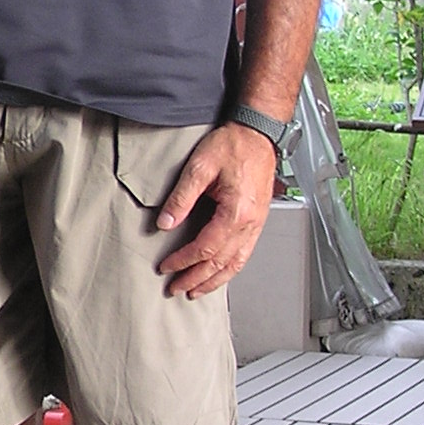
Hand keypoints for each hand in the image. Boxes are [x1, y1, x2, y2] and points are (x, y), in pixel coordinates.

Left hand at [155, 123, 276, 297]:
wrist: (257, 134)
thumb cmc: (233, 145)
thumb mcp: (200, 167)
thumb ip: (181, 198)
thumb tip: (165, 223)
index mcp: (236, 212)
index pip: (205, 248)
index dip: (183, 261)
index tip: (166, 267)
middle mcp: (250, 223)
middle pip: (221, 263)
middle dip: (196, 279)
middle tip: (176, 289)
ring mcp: (257, 224)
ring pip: (236, 263)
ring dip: (214, 280)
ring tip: (196, 291)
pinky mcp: (258, 221)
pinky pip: (245, 254)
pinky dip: (230, 269)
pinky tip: (220, 273)